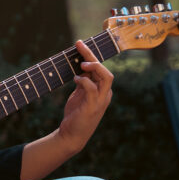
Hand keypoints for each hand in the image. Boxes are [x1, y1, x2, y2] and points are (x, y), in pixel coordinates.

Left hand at [56, 39, 113, 153]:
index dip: (91, 55)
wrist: (72, 136)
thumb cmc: (76, 115)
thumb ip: (83, 82)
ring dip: (94, 67)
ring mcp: (101, 101)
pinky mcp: (93, 107)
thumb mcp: (79, 94)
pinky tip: (76, 79)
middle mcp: (105, 94)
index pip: (101, 68)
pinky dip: (85, 81)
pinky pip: (93, 89)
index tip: (79, 44)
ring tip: (82, 64)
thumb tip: (80, 67)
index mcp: (102, 90)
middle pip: (105, 70)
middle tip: (78, 45)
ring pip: (106, 78)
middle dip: (92, 55)